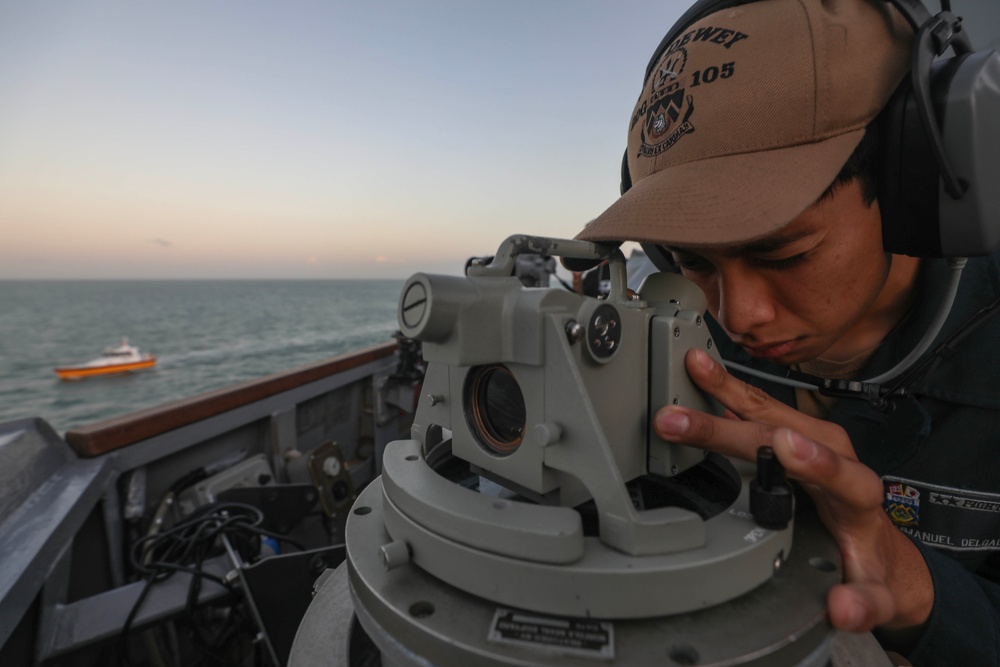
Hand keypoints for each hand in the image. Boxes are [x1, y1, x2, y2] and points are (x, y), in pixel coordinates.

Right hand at [654, 348, 932, 636]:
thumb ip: (866, 604)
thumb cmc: (873, 565)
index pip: (841, 476)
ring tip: (691, 366)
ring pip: (768, 409)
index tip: (787, 445)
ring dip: (726, 390)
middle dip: (727, 426)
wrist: (877, 544)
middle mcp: (836, 456)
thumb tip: (842, 609)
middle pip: (783, 433)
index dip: (814, 461)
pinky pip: (759, 407)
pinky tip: (701, 372)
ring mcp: (813, 439)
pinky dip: (727, 389)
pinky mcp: (793, 432)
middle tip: (680, 419)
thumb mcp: (878, 596)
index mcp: (858, 496)